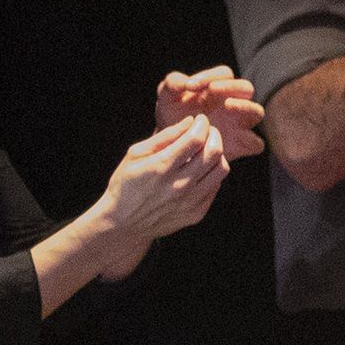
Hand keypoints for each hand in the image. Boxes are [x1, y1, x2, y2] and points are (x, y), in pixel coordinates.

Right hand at [96, 113, 229, 241]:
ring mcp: (190, 202)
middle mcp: (179, 185)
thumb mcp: (135, 154)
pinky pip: (215, 187)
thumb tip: (189, 122)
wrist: (123, 224)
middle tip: (207, 131)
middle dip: (214, 134)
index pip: (195, 139)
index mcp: (161, 167)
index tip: (200, 120)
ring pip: (221, 170)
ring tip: (206, 150)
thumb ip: (164, 137)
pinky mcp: (196, 213)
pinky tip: (200, 170)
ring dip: (217, 154)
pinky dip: (212, 173)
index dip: (202, 124)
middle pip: (214, 152)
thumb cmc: (126, 184)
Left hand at [153, 66, 266, 158]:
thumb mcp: (166, 98)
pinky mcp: (242, 146)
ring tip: (227, 106)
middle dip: (231, 86)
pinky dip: (250, 141)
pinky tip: (229, 140)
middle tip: (212, 89)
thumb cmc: (172, 116)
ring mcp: (241, 124)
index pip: (225, 74)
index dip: (210, 75)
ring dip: (246, 107)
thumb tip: (185, 82)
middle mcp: (234, 102)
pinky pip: (257, 144)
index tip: (190, 86)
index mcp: (219, 87)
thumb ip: (171, 84)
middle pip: (246, 88)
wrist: (173, 146)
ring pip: (257, 112)